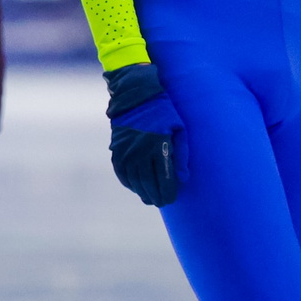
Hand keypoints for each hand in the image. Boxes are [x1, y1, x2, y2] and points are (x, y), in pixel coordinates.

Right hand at [104, 63, 181, 206]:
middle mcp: (141, 153)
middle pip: (148, 185)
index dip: (168, 193)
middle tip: (162, 202)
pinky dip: (130, 184)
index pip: (164, 180)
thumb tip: (183, 179)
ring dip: (143, 193)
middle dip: (156, 197)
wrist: (135, 98)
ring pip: (134, 183)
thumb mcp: (179, 130)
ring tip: (150, 198)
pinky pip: (122, 175)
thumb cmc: (163, 113)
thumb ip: (182, 154)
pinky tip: (137, 188)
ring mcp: (126, 153)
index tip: (171, 199)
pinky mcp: (117, 152)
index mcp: (159, 147)